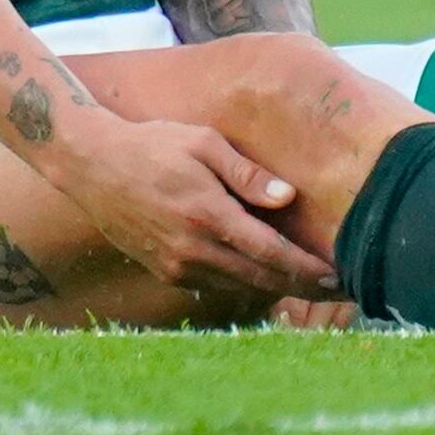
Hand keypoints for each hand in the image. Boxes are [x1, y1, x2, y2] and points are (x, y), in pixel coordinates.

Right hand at [62, 117, 337, 299]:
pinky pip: (216, 284)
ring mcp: (177, 265)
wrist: (93, 165)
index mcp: (208, 215)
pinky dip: (246, 285)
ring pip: (240, 287)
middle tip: (341, 291)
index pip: (270, 253)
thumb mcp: (203, 143)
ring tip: (315, 288)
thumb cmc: (154, 144)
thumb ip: (248, 174)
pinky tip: (269, 279)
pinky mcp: (166, 271)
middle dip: (303, 287)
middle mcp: (193, 249)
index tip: (338, 275)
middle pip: (261, 279)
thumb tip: (289, 198)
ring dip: (279, 290)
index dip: (307, 269)